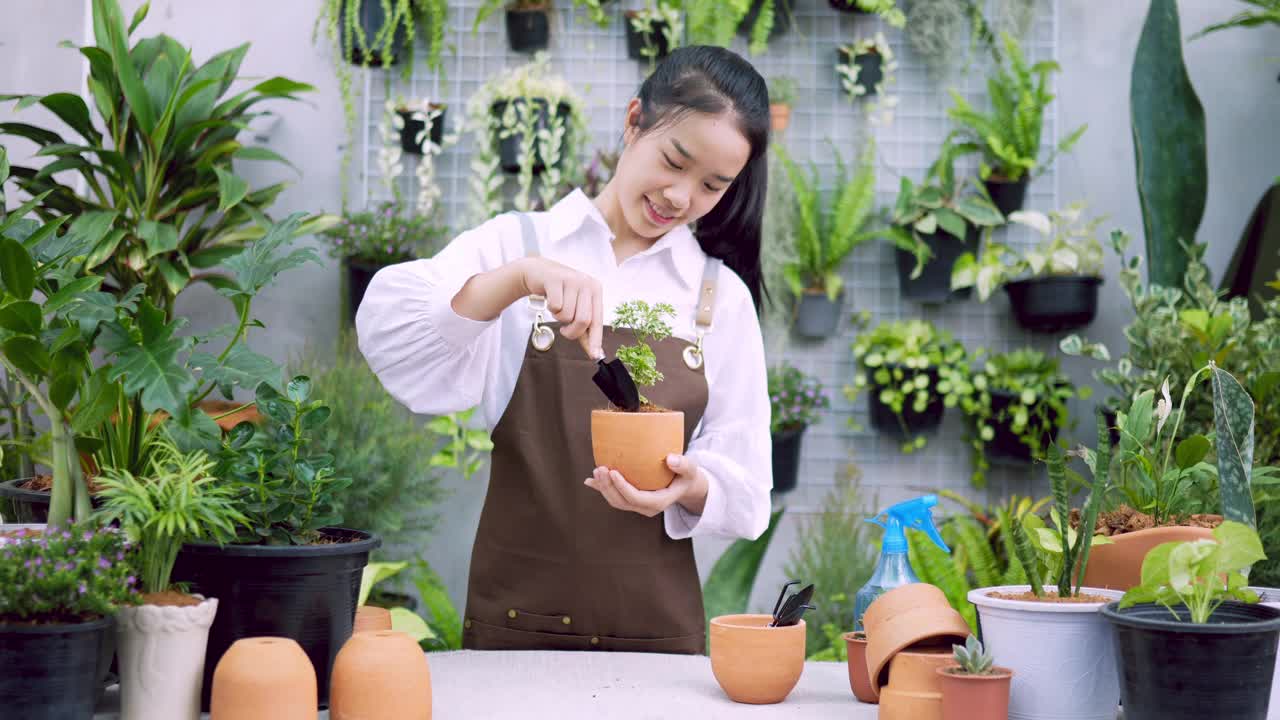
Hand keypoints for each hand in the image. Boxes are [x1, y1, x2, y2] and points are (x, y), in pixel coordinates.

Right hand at [518, 256, 603, 358]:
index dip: (595, 339)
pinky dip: (550, 308)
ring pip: (567, 315)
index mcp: (595, 290)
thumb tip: (595, 352)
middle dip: (571, 331)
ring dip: (558, 317)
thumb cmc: (560, 293)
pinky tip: (550, 299)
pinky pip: (555, 306)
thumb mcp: (575, 307)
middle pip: (583, 320)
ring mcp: (572, 280)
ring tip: (557, 306)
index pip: (597, 320)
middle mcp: (587, 283)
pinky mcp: (556, 279)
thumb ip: (585, 330)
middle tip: (564, 329)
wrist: (538, 273)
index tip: (595, 355)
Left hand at [583, 454, 708, 517]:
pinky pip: (614, 497)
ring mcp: (638, 505)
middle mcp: (646, 508)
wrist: (685, 486)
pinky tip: (589, 481)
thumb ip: (683, 465)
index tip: (613, 471)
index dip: (622, 487)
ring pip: (616, 501)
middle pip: (622, 501)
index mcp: (659, 502)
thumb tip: (670, 458)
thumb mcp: (690, 470)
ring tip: (596, 471)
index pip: (636, 498)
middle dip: (608, 487)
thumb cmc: (687, 476)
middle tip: (600, 468)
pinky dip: (601, 489)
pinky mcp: (632, 500)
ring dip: (603, 488)